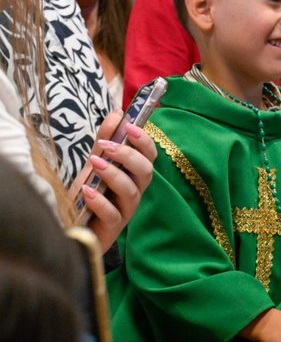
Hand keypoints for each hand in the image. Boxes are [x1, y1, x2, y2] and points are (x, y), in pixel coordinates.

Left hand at [68, 111, 155, 252]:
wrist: (70, 226)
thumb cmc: (87, 194)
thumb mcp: (94, 163)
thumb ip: (105, 140)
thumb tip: (117, 114)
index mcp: (133, 174)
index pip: (149, 155)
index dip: (144, 141)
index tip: (130, 126)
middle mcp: (134, 191)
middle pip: (146, 172)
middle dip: (130, 156)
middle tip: (107, 146)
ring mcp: (125, 210)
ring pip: (132, 192)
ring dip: (114, 175)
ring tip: (95, 164)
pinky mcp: (112, 227)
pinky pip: (113, 215)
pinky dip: (101, 202)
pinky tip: (87, 191)